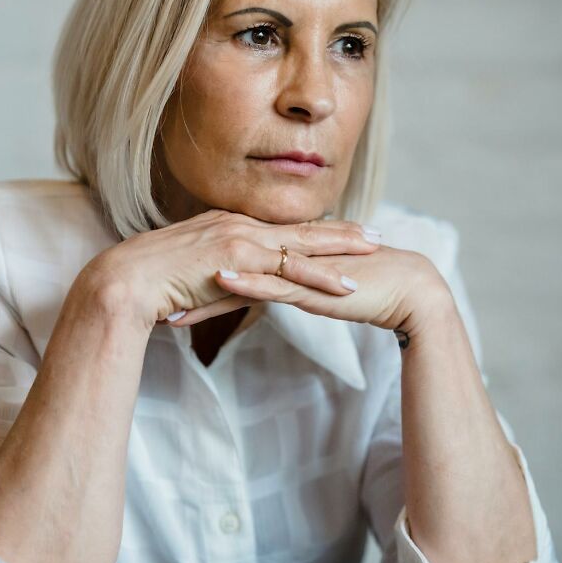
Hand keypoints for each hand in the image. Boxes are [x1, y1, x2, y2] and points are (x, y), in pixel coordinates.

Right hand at [77, 208, 383, 331]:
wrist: (123, 281)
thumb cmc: (148, 281)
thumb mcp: (189, 272)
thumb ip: (215, 274)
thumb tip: (231, 285)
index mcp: (227, 227)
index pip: (280, 229)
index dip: (314, 231)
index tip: (342, 233)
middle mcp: (237, 226)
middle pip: (300, 229)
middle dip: (341, 233)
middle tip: (376, 234)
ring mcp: (238, 240)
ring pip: (301, 245)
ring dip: (341, 251)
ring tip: (374, 255)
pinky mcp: (237, 260)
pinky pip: (287, 270)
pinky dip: (319, 277)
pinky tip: (345, 286)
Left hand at [163, 229, 449, 337]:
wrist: (409, 289)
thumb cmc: (368, 290)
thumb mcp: (319, 291)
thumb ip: (295, 287)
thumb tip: (273, 295)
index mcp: (286, 256)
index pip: (234, 265)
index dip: (198, 279)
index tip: (166, 293)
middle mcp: (287, 255)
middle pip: (227, 266)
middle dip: (188, 285)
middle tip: (152, 298)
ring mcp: (299, 267)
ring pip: (243, 274)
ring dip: (205, 290)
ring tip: (168, 307)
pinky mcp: (314, 283)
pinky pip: (273, 283)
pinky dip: (245, 282)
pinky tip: (219, 281)